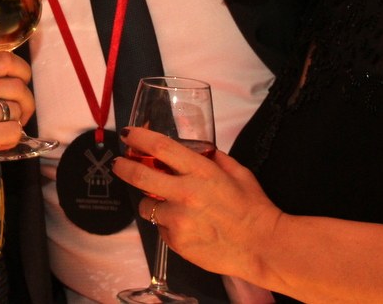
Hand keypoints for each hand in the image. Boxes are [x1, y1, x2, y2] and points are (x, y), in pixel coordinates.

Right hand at [0, 51, 34, 190]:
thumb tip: (18, 82)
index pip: (4, 59)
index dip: (22, 70)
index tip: (23, 84)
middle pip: (17, 86)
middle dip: (27, 102)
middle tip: (19, 116)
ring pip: (17, 110)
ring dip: (17, 123)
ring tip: (1, 131)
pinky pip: (14, 131)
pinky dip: (13, 139)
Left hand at [113, 127, 281, 282]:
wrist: (263, 247)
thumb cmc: (254, 208)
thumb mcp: (238, 172)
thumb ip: (215, 159)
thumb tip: (199, 151)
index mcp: (200, 171)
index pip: (160, 147)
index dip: (138, 138)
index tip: (128, 135)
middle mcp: (185, 193)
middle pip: (140, 176)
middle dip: (123, 167)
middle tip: (119, 164)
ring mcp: (178, 220)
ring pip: (147, 207)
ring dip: (151, 203)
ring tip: (168, 205)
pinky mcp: (176, 242)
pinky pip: (161, 229)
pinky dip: (168, 225)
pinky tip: (186, 226)